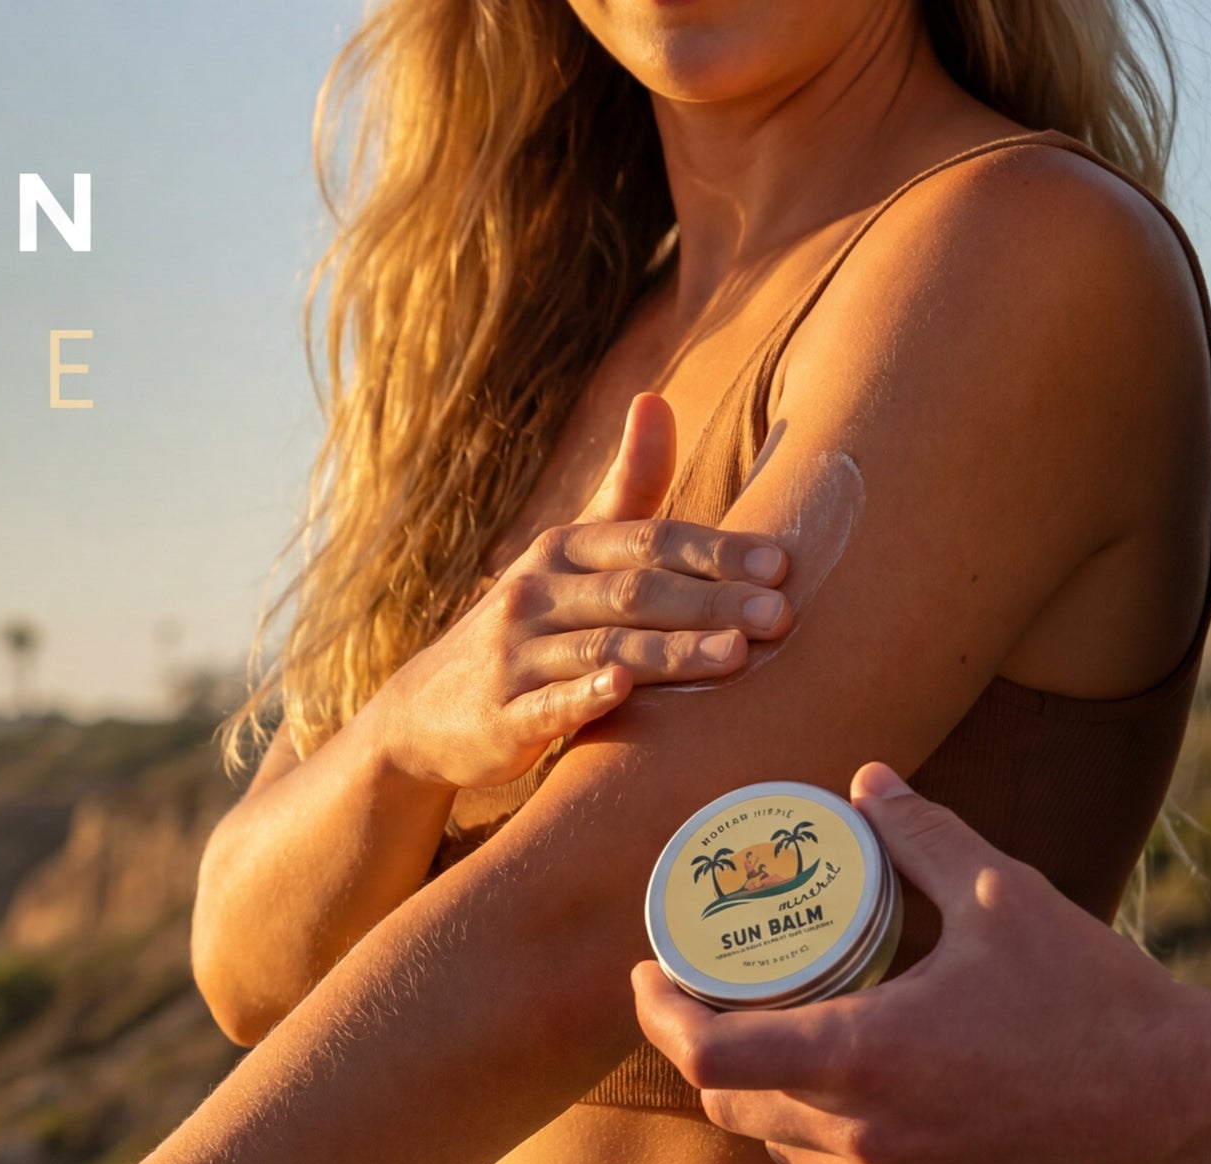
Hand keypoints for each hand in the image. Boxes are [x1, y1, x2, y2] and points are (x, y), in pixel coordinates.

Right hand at [358, 392, 792, 790]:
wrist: (429, 710)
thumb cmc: (527, 623)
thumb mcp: (567, 550)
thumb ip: (624, 486)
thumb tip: (655, 398)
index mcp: (562, 549)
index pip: (647, 540)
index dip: (714, 551)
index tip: (781, 563)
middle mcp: (535, 593)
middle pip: (633, 592)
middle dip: (710, 602)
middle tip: (781, 615)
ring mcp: (514, 655)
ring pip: (602, 647)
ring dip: (670, 651)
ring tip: (735, 656)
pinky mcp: (501, 718)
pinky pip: (545, 706)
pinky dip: (581, 695)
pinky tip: (620, 688)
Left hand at [630, 763, 1210, 1163]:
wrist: (1192, 1107)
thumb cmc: (1099, 998)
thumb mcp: (1005, 896)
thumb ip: (922, 835)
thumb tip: (867, 777)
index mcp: (864, 1058)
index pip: (708, 1057)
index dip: (660, 1017)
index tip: (651, 976)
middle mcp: (869, 1138)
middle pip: (732, 1107)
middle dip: (702, 1052)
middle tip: (702, 999)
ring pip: (789, 1149)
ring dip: (766, 1098)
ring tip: (775, 1039)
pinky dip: (833, 1138)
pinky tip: (855, 1095)